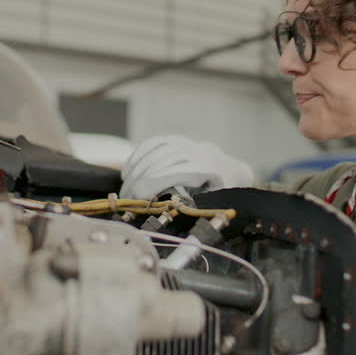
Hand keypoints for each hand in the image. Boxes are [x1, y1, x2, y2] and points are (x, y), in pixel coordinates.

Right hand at [120, 136, 253, 199]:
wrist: (230, 172)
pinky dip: (137, 156)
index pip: (172, 173)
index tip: (136, 200)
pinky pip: (152, 143)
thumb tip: (163, 214)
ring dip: (135, 170)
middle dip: (139, 181)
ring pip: (154, 152)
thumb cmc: (220, 194)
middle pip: (159, 163)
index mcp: (208, 169)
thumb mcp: (213, 204)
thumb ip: (193, 208)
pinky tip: (128, 171)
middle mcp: (196, 151)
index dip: (150, 186)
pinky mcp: (176, 140)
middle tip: (126, 199)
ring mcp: (185, 143)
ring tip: (125, 188)